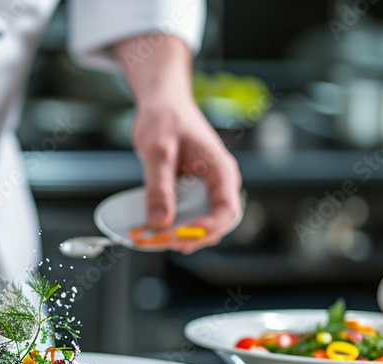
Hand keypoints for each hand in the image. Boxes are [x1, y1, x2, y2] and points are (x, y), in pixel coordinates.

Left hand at [132, 95, 241, 253]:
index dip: (207, 229)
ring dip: (180, 234)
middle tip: (161, 242)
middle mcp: (218, 183)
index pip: (228, 211)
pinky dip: (172, 225)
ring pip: (201, 223)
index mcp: (221, 170)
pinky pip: (187, 215)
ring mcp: (205, 188)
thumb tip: (160, 221)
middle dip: (191, 236)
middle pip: (216, 223)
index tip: (181, 236)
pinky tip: (154, 229)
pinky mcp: (191, 191)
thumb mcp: (157, 152)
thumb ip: (159, 187)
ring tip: (155, 238)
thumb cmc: (165, 118)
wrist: (161, 103)